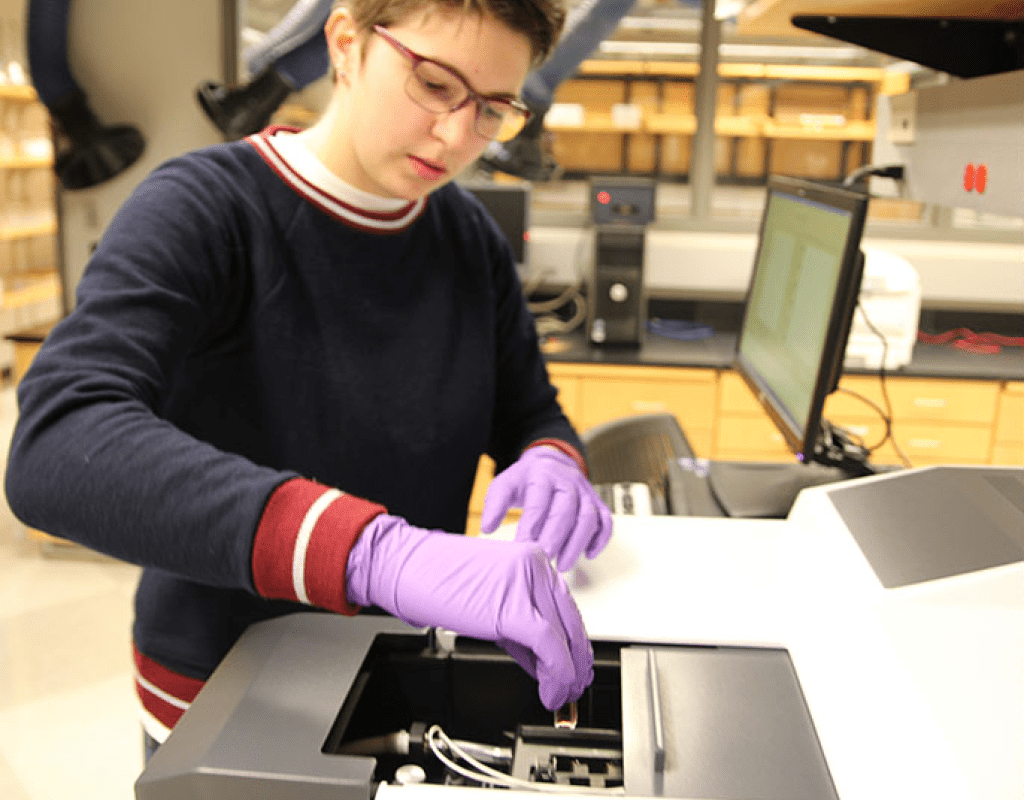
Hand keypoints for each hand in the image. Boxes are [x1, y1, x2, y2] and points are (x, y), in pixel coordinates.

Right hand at [346, 514, 592, 709]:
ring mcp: (526, 584)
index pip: (566, 608)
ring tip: (560, 696)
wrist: (406, 566)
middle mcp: (536, 566)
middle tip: (573, 687)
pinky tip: (550, 692)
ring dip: (567, 675)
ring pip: (564, 638)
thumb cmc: (437, 578)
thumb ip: (520, 627)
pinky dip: (556, 675)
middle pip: (571, 624)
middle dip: (576, 663)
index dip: (574, 645)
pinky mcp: (513, 609)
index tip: (574, 667)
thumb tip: (543, 660)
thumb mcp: (491, 598)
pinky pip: (549, 647)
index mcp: (533, 559)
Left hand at [481, 446, 612, 571]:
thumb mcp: (505, 484)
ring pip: (588, 517)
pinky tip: (589, 554)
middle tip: (544, 558)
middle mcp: (567, 480)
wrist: (551, 463)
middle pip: (567, 509)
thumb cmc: (526, 479)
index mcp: (542, 474)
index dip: (531, 525)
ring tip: (562, 565)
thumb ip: (495, 504)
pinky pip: (605, 521)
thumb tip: (488, 527)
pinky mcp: (597, 503)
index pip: (539, 501)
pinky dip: (600, 539)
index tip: (522, 546)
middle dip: (556, 537)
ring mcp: (585, 491)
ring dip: (577, 543)